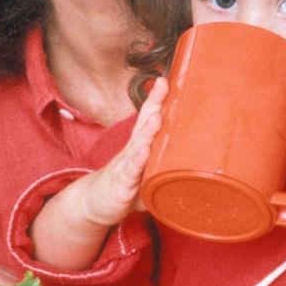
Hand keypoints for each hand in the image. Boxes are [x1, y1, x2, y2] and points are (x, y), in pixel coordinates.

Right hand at [29, 77, 167, 268]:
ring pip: (138, 145)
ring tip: (157, 116)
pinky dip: (137, 160)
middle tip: (163, 85)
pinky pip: (130, 171)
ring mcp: (125, 166)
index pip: (148, 118)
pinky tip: (144, 151)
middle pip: (143, 123)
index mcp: (139, 146)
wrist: (91, 205)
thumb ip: (167, 167)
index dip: (157, 100)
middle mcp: (132, 151)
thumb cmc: (124, 188)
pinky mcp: (121, 185)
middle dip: (154, 104)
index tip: (165, 80)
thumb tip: (195, 162)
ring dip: (148, 130)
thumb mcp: (147, 174)